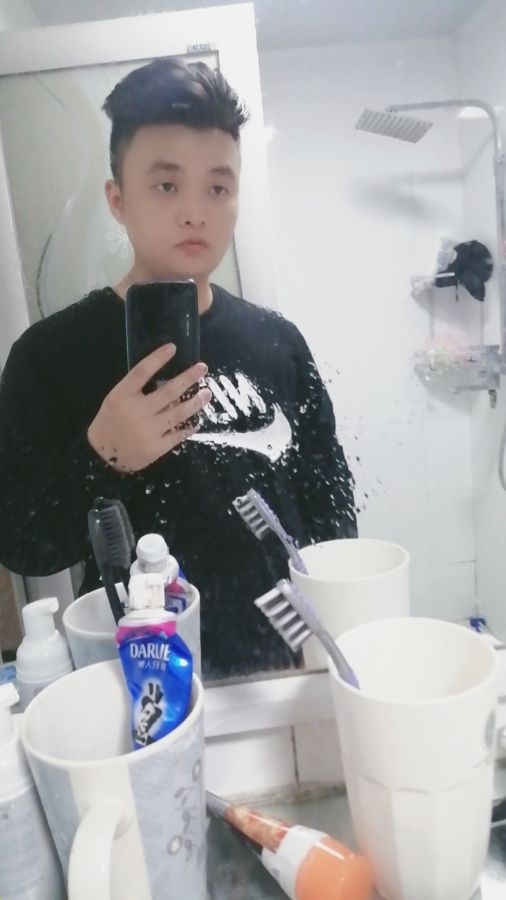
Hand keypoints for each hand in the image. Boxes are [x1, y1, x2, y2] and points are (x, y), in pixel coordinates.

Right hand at [87, 344, 210, 471]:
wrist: (101, 457)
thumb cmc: (109, 424)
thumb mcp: (115, 401)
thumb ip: (135, 391)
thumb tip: (167, 382)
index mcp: (122, 396)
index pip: (141, 372)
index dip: (157, 358)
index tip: (172, 347)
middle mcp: (136, 411)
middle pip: (168, 391)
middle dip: (188, 378)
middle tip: (202, 368)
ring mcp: (148, 430)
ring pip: (178, 413)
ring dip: (195, 402)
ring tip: (206, 394)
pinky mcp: (156, 447)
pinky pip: (178, 434)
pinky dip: (189, 427)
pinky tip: (197, 420)